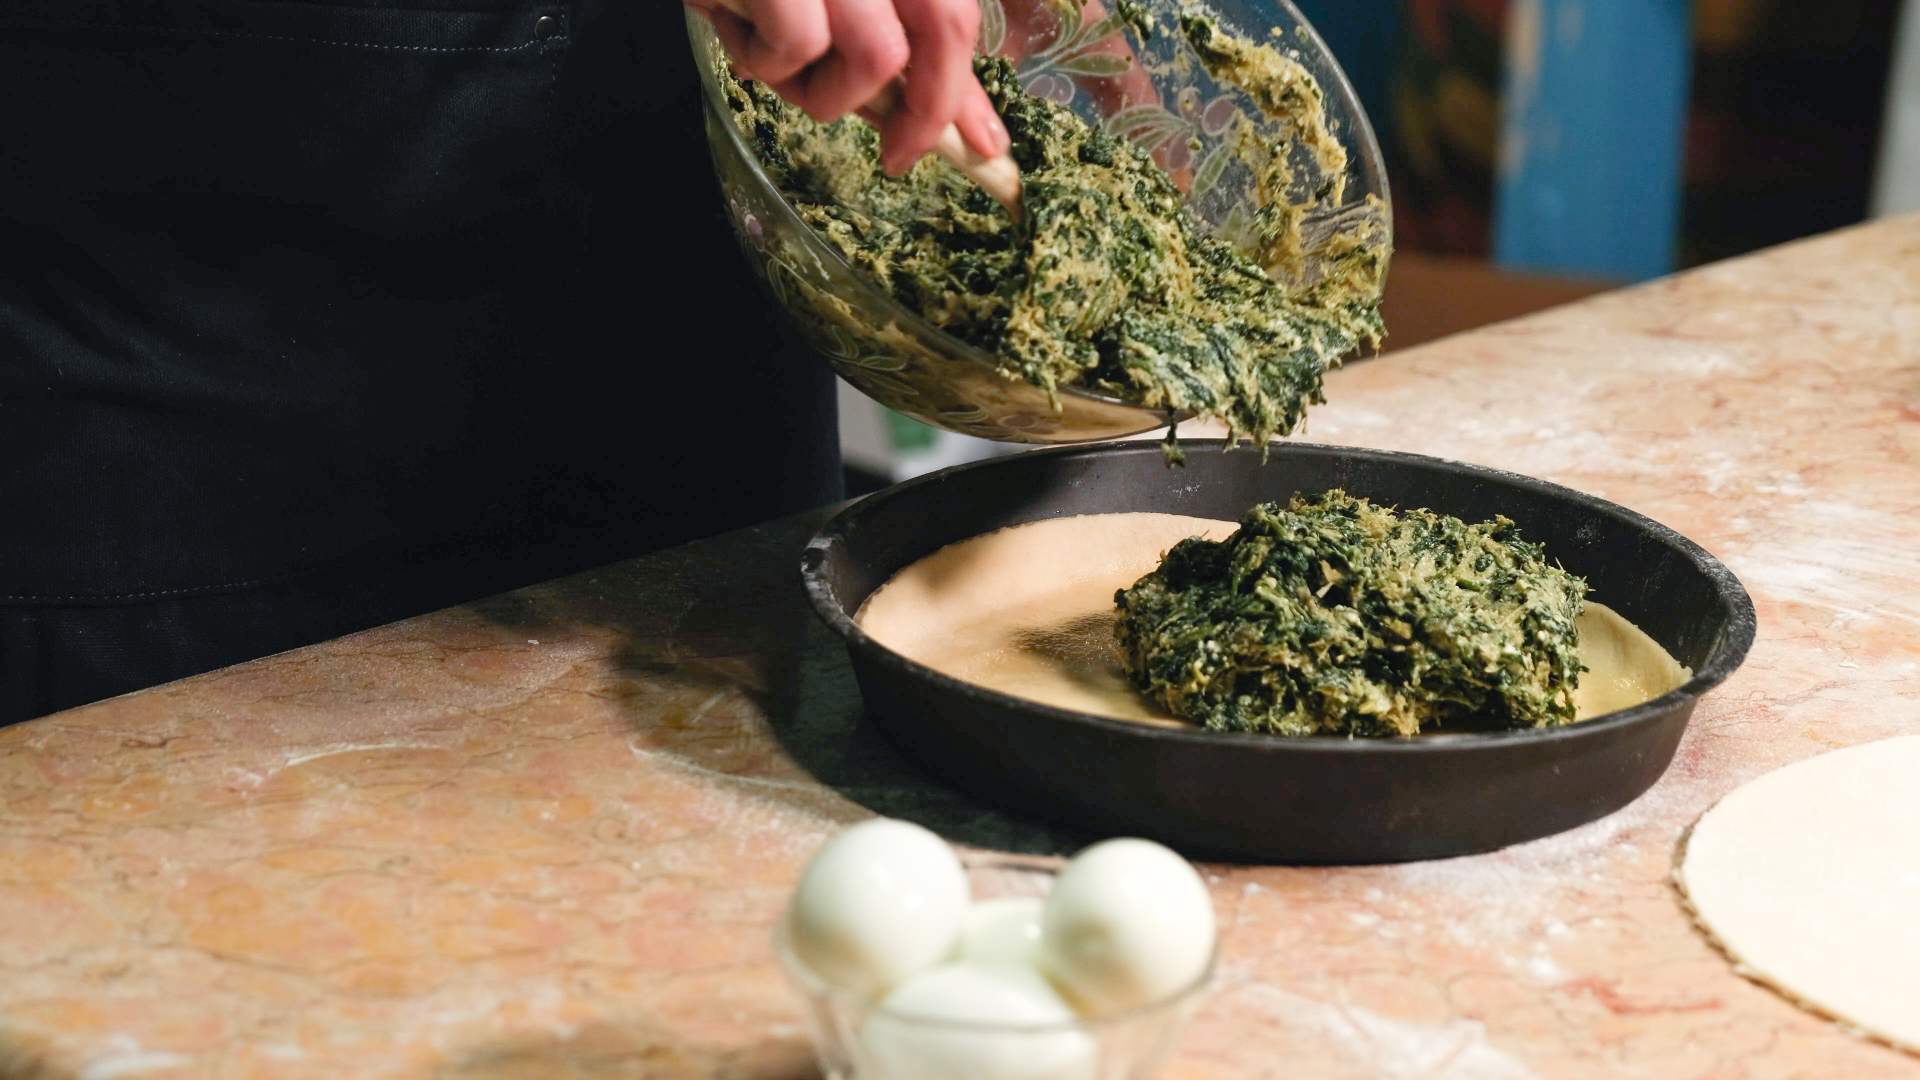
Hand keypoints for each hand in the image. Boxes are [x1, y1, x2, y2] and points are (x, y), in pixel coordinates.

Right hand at [689, 0, 1011, 174]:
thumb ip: (882, 41)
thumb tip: (926, 119)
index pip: (956, 14)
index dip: (972, 87)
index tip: (985, 143)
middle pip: (947, 26)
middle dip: (928, 110)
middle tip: (898, 155)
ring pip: (874, 57)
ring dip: (822, 90)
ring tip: (770, 59)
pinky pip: (798, 46)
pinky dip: (765, 61)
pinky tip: (735, 30)